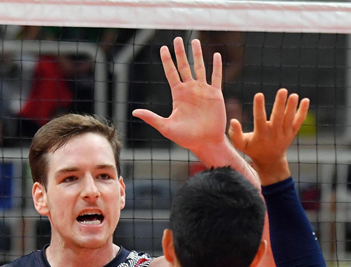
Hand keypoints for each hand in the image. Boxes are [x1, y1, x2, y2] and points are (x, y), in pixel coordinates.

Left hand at [132, 37, 229, 160]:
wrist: (205, 142)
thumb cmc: (186, 138)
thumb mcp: (166, 127)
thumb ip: (151, 118)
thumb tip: (134, 112)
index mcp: (178, 95)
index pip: (171, 73)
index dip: (167, 60)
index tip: (162, 48)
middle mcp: (190, 90)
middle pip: (184, 66)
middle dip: (180, 52)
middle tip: (177, 38)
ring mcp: (203, 91)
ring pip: (200, 67)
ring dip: (197, 54)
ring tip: (195, 41)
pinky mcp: (215, 94)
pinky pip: (216, 77)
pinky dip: (216, 66)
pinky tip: (216, 55)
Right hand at [226, 89, 309, 182]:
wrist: (270, 160)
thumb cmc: (253, 149)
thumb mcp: (241, 144)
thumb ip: (235, 133)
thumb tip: (233, 120)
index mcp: (261, 134)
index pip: (259, 119)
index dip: (259, 107)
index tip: (258, 94)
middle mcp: (274, 134)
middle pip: (278, 117)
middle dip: (280, 103)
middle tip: (282, 90)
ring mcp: (285, 133)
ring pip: (289, 118)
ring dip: (292, 106)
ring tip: (293, 95)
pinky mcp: (292, 132)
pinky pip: (299, 121)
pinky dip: (303, 111)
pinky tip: (306, 100)